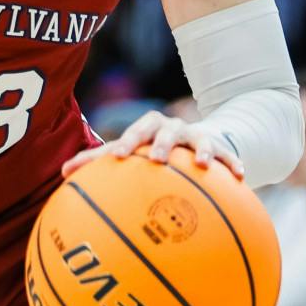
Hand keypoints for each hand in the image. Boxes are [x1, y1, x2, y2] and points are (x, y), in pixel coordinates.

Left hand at [61, 110, 242, 180]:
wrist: (193, 140)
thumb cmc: (150, 149)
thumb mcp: (128, 152)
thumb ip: (96, 162)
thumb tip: (62, 173)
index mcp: (148, 127)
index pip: (134, 131)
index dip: (126, 141)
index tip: (116, 156)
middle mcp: (172, 128)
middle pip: (166, 130)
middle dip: (160, 142)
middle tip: (154, 159)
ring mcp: (198, 136)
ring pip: (200, 140)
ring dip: (202, 150)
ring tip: (203, 164)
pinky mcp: (221, 148)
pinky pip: (230, 156)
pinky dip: (234, 164)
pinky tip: (243, 177)